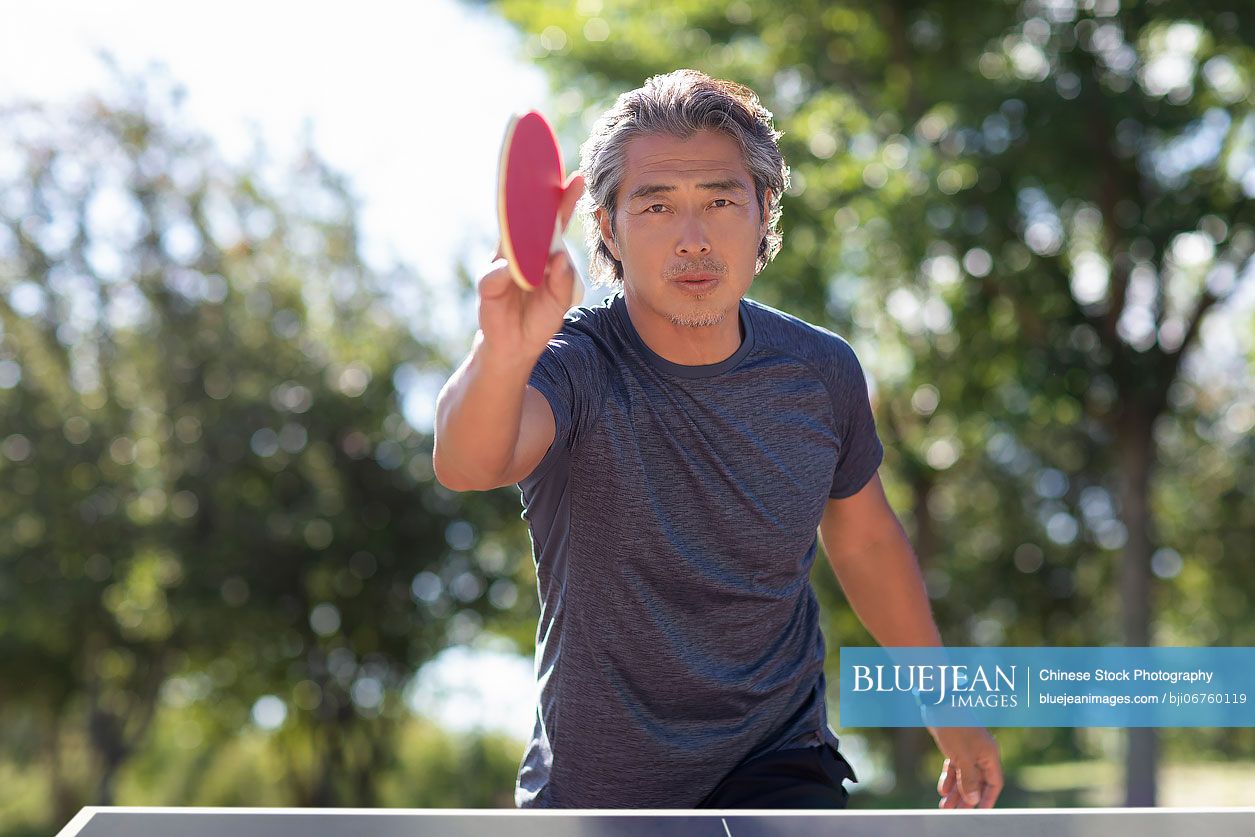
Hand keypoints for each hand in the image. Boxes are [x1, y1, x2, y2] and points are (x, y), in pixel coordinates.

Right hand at [478, 172, 584, 359]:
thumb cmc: (538, 319)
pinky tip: (509, 272)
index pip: (553, 224)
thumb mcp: (559, 301)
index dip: (563, 202)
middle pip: (529, 223)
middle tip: (553, 179)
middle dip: (539, 200)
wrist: (515, 348)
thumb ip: (562, 281)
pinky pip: (495, 275)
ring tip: (534, 209)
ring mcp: (502, 267)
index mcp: (542, 255)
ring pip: (508, 241)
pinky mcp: (488, 286)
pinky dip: (503, 273)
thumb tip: (559, 258)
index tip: (577, 180)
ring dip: (519, 226)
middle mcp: (520, 254)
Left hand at [930, 726, 1002, 808]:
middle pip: (978, 782)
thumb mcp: (963, 757)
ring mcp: (968, 751)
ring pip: (964, 777)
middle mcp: (981, 754)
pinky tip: (942, 789)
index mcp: (989, 756)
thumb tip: (973, 800)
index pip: (994, 783)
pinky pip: (955, 768)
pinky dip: (949, 778)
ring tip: (945, 806)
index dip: (987, 798)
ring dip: (956, 792)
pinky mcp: (955, 748)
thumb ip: (970, 779)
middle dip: (967, 798)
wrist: (939, 704)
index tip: (979, 812)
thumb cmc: (954, 727)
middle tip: (956, 812)